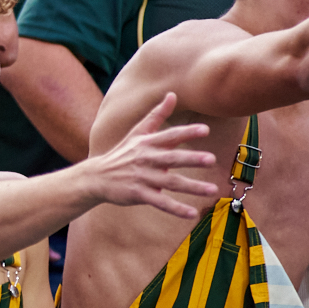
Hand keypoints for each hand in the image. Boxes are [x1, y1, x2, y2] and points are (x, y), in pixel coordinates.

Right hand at [84, 92, 219, 218]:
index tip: (204, 130)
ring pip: (170, 182)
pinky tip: (191, 214)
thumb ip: (157, 114)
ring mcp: (142, 177)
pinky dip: (176, 209)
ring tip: (212, 189)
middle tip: (211, 159)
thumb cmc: (122, 153)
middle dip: (191, 159)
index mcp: (146, 143)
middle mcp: (145, 159)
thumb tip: (172, 94)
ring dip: (191, 187)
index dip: (186, 133)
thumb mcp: (137, 132)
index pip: (169, 136)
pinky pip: (160, 202)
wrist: (96, 177)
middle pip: (171, 159)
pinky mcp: (138, 194)